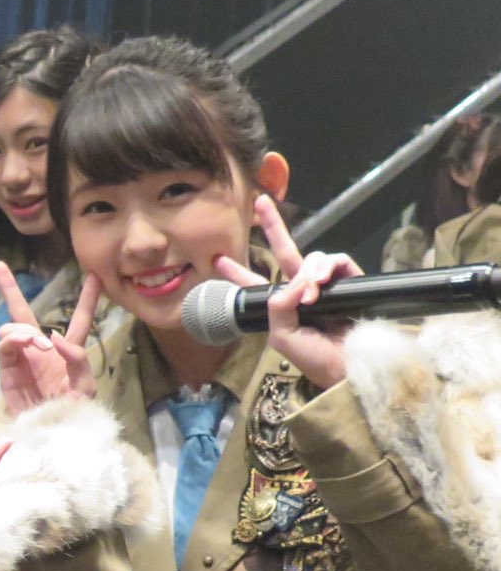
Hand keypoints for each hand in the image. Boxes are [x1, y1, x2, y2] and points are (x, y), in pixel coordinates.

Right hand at [0, 264, 101, 412]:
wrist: (52, 434)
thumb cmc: (73, 413)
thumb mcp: (85, 386)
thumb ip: (77, 358)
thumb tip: (51, 335)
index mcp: (67, 352)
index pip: (79, 320)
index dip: (87, 299)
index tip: (94, 275)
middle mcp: (42, 350)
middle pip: (25, 312)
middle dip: (10, 288)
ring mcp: (22, 358)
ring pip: (15, 326)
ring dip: (26, 329)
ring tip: (38, 344)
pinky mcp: (7, 370)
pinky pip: (6, 346)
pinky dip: (15, 339)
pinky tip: (27, 343)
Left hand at [214, 195, 359, 387]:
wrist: (350, 368)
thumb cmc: (314, 359)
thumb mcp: (283, 337)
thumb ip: (277, 308)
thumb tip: (288, 283)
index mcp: (281, 306)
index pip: (257, 285)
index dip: (238, 273)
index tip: (218, 260)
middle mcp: (302, 291)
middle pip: (286, 253)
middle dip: (273, 227)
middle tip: (260, 202)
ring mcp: (327, 285)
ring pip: (312, 258)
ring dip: (308, 273)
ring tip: (310, 294)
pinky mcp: (351, 282)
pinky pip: (337, 261)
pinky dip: (326, 269)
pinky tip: (320, 283)